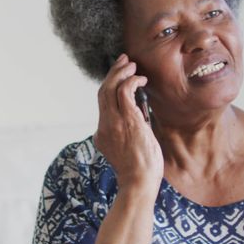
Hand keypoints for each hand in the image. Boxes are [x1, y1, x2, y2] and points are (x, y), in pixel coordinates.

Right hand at [93, 54, 162, 192]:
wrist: (139, 182)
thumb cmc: (141, 171)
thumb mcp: (129, 150)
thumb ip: (130, 133)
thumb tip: (140, 116)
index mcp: (102, 134)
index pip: (103, 105)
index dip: (112, 87)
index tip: (122, 77)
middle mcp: (104, 126)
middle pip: (102, 91)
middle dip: (113, 73)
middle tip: (124, 60)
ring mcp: (113, 122)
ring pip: (109, 88)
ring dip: (121, 72)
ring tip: (132, 65)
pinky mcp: (126, 119)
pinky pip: (124, 91)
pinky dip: (132, 81)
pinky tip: (141, 79)